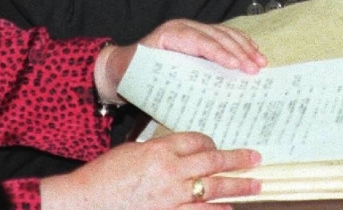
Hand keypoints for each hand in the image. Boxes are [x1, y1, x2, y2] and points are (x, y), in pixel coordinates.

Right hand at [42, 133, 261, 209]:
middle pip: (213, 162)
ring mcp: (171, 196)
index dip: (210, 141)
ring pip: (213, 189)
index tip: (216, 144)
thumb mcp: (132, 151)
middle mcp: (170, 171)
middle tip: (255, 157)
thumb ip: (158, 150)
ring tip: (255, 184)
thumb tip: (179, 151)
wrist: (86, 201)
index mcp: (160, 149)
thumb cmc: (104, 175)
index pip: (197, 140)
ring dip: (237, 186)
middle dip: (237, 159)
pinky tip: (228, 208)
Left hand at [96, 19, 266, 100]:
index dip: (219, 52)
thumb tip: (195, 100)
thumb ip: (168, 86)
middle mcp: (182, 28)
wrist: (121, 65)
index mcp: (169, 36)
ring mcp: (192, 29)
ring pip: (224, 34)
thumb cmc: (133, 75)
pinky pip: (224, 35)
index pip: (199, 41)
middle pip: (216, 36)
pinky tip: (253, 52)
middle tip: (255, 68)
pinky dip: (240, 43)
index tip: (236, 65)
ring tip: (260, 62)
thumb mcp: (147, 80)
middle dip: (239, 52)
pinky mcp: (199, 35)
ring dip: (244, 47)